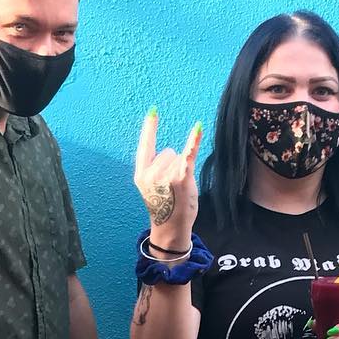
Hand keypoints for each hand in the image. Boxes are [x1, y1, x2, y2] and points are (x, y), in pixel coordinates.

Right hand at [134, 109, 203, 248]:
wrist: (171, 228)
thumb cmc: (165, 207)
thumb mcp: (153, 187)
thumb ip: (157, 170)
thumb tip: (174, 154)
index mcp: (141, 174)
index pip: (145, 146)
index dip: (149, 128)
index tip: (154, 111)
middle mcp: (151, 173)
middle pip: (167, 152)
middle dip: (173, 165)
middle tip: (172, 187)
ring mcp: (165, 176)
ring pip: (178, 157)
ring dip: (182, 170)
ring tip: (179, 189)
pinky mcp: (181, 178)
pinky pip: (188, 154)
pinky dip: (193, 141)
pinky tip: (198, 128)